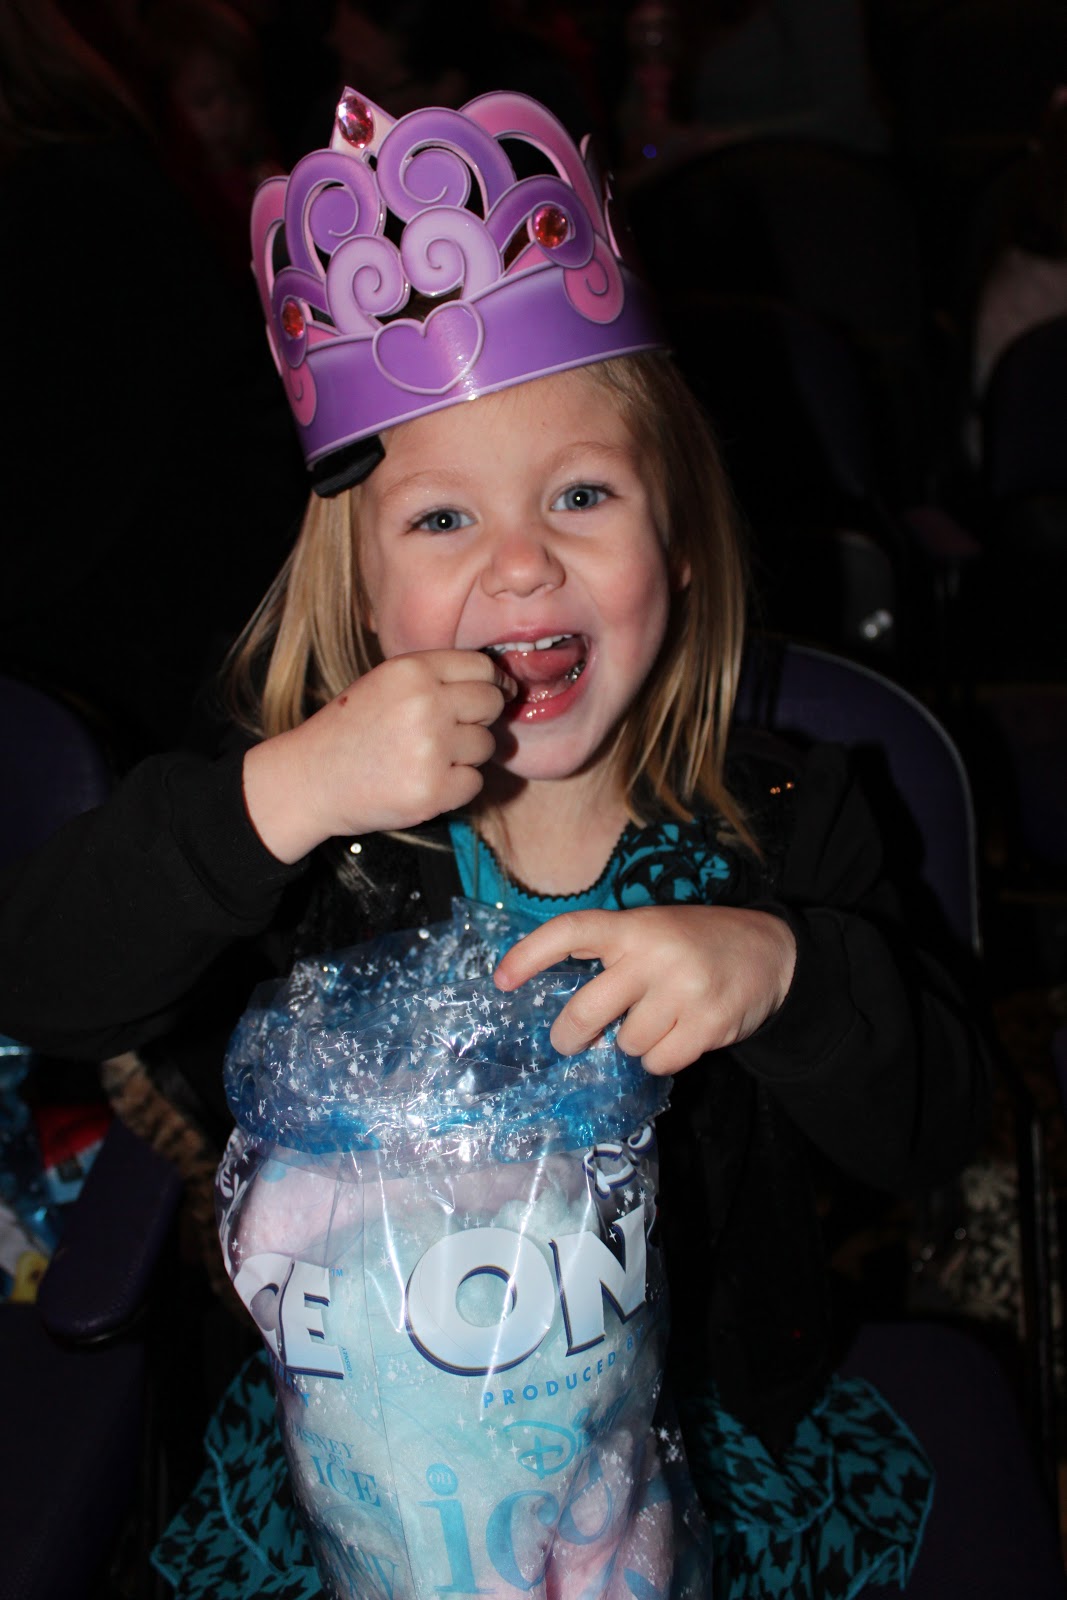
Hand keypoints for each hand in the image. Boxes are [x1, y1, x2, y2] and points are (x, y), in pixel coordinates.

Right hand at [243, 650, 515, 861]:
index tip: (490, 696)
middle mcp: (425, 704)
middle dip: (480, 719)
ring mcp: (430, 749)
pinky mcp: (433, 791)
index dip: (491, 684)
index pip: (481, 668)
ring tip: (427, 758)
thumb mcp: (385, 683)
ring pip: (485, 746)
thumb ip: (435, 678)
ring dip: (466, 755)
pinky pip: (474, 783)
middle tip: (451, 732)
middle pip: (491, 704)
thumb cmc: (351, 729)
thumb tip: (501, 684)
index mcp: (411, 671)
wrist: (310, 778)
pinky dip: (456, 786)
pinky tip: (425, 780)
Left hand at [494, 905, 796, 1074]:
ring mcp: (684, 988)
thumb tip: (559, 1004)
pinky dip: (662, 1057)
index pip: (570, 932)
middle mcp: (654, 953)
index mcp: (632, 925)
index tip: (500, 980)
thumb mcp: (650, 931)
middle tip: (569, 1041)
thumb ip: (609, 955)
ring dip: (632, 1042)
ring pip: (626, 1042)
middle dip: (571, 1035)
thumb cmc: (692, 944)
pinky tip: (680, 1034)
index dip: (530, 955)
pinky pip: (659, 1060)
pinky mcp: (708, 1023)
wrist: (769, 952)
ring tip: (656, 1021)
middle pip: (587, 1010)